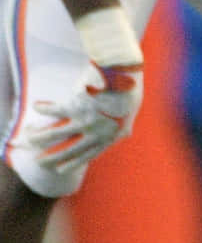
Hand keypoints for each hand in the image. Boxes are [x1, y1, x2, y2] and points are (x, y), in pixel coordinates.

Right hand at [31, 7, 143, 173]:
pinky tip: (36, 106)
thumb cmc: (129, 90)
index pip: (87, 155)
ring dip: (38, 136)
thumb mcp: (131, 113)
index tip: (60, 170)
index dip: (72, 163)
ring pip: (53, 134)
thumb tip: (125, 135)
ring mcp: (84, 120)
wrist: (125, 72)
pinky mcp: (75, 105)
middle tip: (38, 161)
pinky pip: (53, 111)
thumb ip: (124, 127)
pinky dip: (43, 108)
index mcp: (109, 136)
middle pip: (67, 150)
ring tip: (29, 135)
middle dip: (50, 158)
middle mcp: (96, 132)